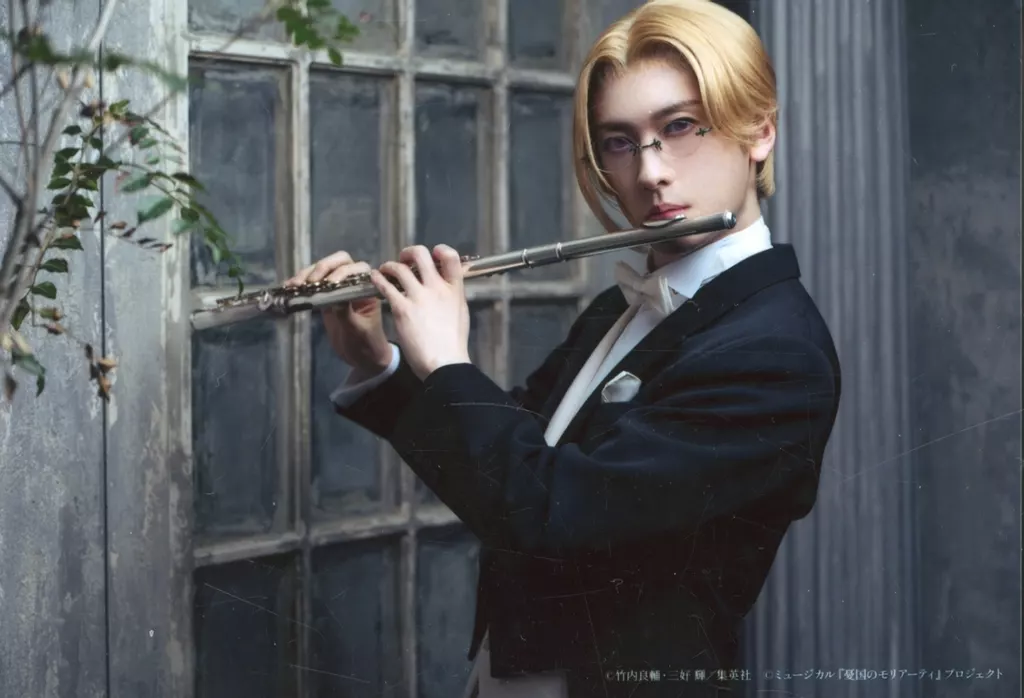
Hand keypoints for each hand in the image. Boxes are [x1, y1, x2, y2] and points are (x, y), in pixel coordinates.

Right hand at [285, 251, 391, 375]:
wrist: (362, 357)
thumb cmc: (366, 343)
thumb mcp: (357, 330)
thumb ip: (346, 313)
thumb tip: (334, 297)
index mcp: (368, 289)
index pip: (358, 269)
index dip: (343, 272)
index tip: (330, 283)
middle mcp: (354, 283)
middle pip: (339, 261)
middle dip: (322, 267)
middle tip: (309, 282)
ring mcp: (339, 288)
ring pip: (323, 270)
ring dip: (307, 274)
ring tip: (294, 285)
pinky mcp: (325, 296)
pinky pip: (313, 284)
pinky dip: (301, 283)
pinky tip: (289, 287)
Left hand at [369, 244, 470, 379]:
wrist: (444, 362)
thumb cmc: (453, 344)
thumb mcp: (460, 314)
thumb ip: (453, 297)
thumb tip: (447, 288)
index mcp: (454, 289)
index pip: (451, 256)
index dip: (440, 250)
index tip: (432, 256)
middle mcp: (436, 288)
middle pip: (421, 255)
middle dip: (409, 253)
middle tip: (404, 260)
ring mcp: (418, 297)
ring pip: (399, 268)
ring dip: (389, 266)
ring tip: (385, 270)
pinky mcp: (402, 308)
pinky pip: (385, 286)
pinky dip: (378, 279)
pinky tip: (375, 279)